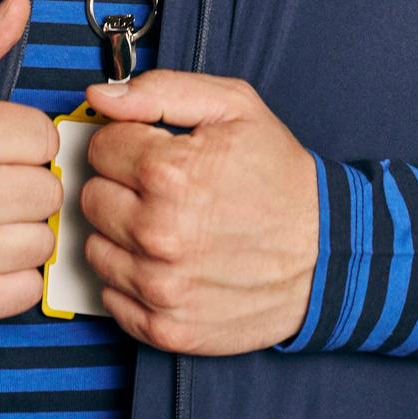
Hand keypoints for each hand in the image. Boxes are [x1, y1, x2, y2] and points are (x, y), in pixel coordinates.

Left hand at [79, 70, 318, 354]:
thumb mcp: (233, 107)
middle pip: (91, 198)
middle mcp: (157, 232)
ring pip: (94, 248)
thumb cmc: (279, 176)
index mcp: (169, 172)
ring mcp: (160, 286)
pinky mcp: (165, 328)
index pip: (100, 147)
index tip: (151, 150)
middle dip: (119, 185)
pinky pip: (110, 296)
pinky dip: (130, 278)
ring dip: (121, 233)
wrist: (326, 252)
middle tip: (160, 188)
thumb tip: (100, 95)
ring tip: (166, 223)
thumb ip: (159, 91)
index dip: (126, 142)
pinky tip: (166, 260)